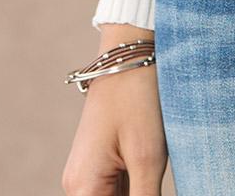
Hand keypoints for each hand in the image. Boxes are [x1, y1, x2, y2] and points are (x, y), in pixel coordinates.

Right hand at [61, 51, 167, 195]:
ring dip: (140, 192)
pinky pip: (121, 190)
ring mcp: (91, 173)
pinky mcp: (104, 162)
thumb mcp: (148, 158)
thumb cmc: (138, 100)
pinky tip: (154, 178)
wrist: (131, 52)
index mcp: (83, 188)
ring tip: (153, 169)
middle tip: (155, 180)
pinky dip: (139, 190)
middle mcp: (79, 185)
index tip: (150, 190)